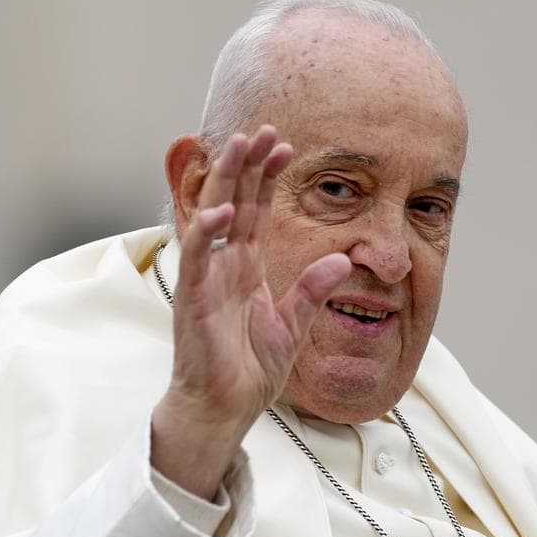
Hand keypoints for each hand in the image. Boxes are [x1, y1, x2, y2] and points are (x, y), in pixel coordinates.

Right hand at [151, 126, 350, 498]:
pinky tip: (223, 209)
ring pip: (211, 216)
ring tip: (238, 146)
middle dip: (247, 164)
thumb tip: (342, 259)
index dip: (267, 177)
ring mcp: (206, 280)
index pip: (255, 210)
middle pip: (233, 200)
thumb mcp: (294, 324)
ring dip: (223, 180)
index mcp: (245, 268)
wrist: (225, 409)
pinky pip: (197, 258)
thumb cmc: (250, 370)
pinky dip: (206, 232)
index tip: (287, 145)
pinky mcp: (194, 300)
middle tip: (263, 128)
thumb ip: (313, 290)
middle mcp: (223, 266)